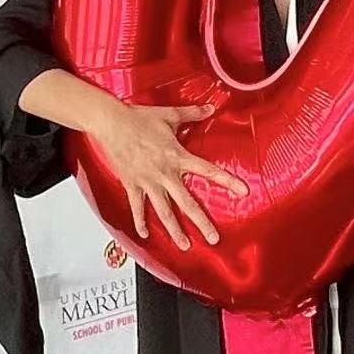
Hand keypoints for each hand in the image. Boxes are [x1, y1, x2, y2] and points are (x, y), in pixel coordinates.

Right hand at [92, 100, 247, 251]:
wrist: (112, 123)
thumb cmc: (140, 118)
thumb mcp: (170, 115)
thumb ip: (193, 113)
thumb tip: (211, 107)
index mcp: (178, 157)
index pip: (208, 171)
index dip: (227, 181)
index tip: (242, 192)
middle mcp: (165, 174)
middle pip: (187, 203)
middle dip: (201, 223)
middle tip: (213, 238)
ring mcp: (148, 182)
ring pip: (164, 212)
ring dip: (174, 231)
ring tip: (184, 245)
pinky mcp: (132, 185)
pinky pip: (137, 207)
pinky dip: (140, 221)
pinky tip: (145, 234)